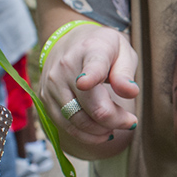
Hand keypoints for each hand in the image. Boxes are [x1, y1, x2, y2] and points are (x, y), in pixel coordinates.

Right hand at [40, 23, 138, 143]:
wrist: (70, 41)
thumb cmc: (104, 49)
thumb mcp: (122, 52)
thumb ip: (125, 73)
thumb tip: (131, 92)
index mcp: (91, 51)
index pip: (91, 67)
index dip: (88, 77)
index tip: (84, 83)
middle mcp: (66, 67)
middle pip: (92, 106)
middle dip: (115, 120)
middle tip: (130, 122)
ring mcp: (52, 84)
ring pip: (77, 121)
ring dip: (100, 131)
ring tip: (114, 127)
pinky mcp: (45, 98)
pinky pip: (65, 125)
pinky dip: (85, 135)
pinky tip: (100, 132)